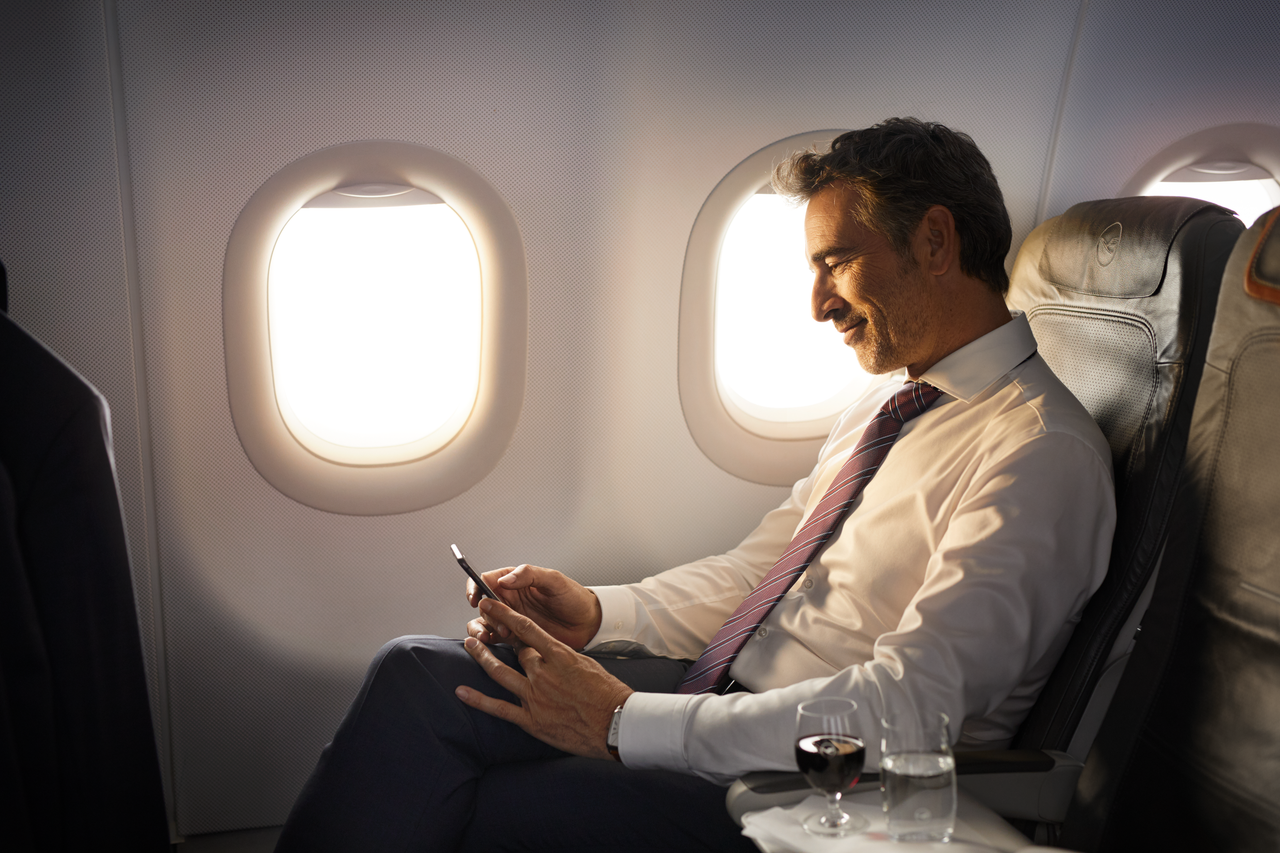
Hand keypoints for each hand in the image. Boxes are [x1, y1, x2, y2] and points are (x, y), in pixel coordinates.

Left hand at [456, 599, 632, 758]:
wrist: (616, 724)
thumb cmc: (608, 694)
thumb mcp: (587, 665)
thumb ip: (564, 658)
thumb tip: (551, 654)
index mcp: (559, 656)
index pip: (526, 629)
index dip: (504, 615)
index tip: (491, 604)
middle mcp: (543, 673)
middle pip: (515, 651)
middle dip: (499, 638)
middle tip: (482, 625)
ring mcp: (535, 696)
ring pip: (500, 672)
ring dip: (482, 657)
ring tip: (470, 644)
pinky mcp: (531, 720)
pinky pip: (499, 708)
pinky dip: (478, 700)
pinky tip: (462, 692)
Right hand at [466, 563, 601, 649]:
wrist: (588, 624)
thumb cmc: (574, 598)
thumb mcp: (555, 580)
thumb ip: (529, 575)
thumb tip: (504, 579)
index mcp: (516, 581)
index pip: (486, 579)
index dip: (475, 587)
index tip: (476, 598)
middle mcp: (510, 599)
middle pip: (483, 604)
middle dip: (486, 615)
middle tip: (502, 625)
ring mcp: (511, 618)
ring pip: (483, 622)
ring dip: (481, 629)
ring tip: (494, 636)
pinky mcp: (515, 636)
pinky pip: (493, 638)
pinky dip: (488, 642)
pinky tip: (494, 644)